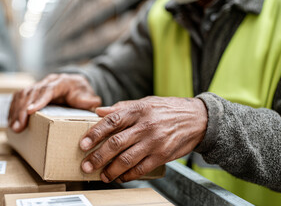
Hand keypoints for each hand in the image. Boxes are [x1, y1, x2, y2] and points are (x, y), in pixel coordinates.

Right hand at [8, 73, 101, 131]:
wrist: (76, 84)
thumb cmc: (81, 92)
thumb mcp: (88, 95)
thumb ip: (89, 100)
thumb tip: (92, 103)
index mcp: (61, 82)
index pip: (48, 90)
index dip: (38, 100)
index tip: (30, 111)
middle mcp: (47, 81)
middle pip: (31, 92)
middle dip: (22, 110)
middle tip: (18, 126)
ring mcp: (38, 85)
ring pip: (22, 94)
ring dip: (15, 111)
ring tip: (13, 127)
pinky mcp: (32, 91)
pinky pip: (18, 97)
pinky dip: (13, 108)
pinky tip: (11, 121)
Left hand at [79, 96, 206, 182]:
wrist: (198, 119)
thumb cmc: (168, 109)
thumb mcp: (145, 102)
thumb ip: (121, 108)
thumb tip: (98, 111)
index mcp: (138, 110)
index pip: (111, 121)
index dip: (95, 133)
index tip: (83, 144)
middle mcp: (145, 126)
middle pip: (116, 143)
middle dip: (98, 157)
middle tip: (86, 165)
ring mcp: (154, 142)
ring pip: (127, 159)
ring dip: (111, 170)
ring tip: (102, 175)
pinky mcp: (162, 155)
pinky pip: (141, 169)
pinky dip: (128, 175)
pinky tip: (120, 177)